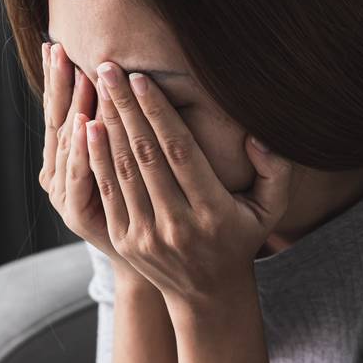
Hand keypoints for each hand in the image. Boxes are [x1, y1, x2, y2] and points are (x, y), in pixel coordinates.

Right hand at [38, 41, 139, 277]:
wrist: (156, 266)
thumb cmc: (149, 210)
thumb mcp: (126, 170)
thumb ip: (112, 130)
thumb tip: (116, 76)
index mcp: (65, 161)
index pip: (58, 110)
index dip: (56, 80)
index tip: (56, 44)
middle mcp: (56, 177)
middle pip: (57, 121)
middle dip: (59, 84)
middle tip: (58, 49)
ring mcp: (64, 196)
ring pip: (66, 144)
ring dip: (72, 108)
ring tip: (77, 75)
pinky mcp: (78, 215)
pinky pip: (79, 176)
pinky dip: (81, 150)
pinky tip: (86, 124)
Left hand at [84, 61, 293, 310]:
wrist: (207, 294)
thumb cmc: (241, 237)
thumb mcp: (271, 209)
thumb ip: (275, 170)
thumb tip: (256, 137)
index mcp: (213, 211)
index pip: (179, 151)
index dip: (158, 113)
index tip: (141, 78)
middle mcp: (177, 223)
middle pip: (145, 154)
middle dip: (125, 107)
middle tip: (108, 68)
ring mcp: (146, 234)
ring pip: (121, 169)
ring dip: (106, 125)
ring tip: (96, 88)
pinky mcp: (124, 239)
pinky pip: (107, 191)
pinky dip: (95, 157)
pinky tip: (87, 127)